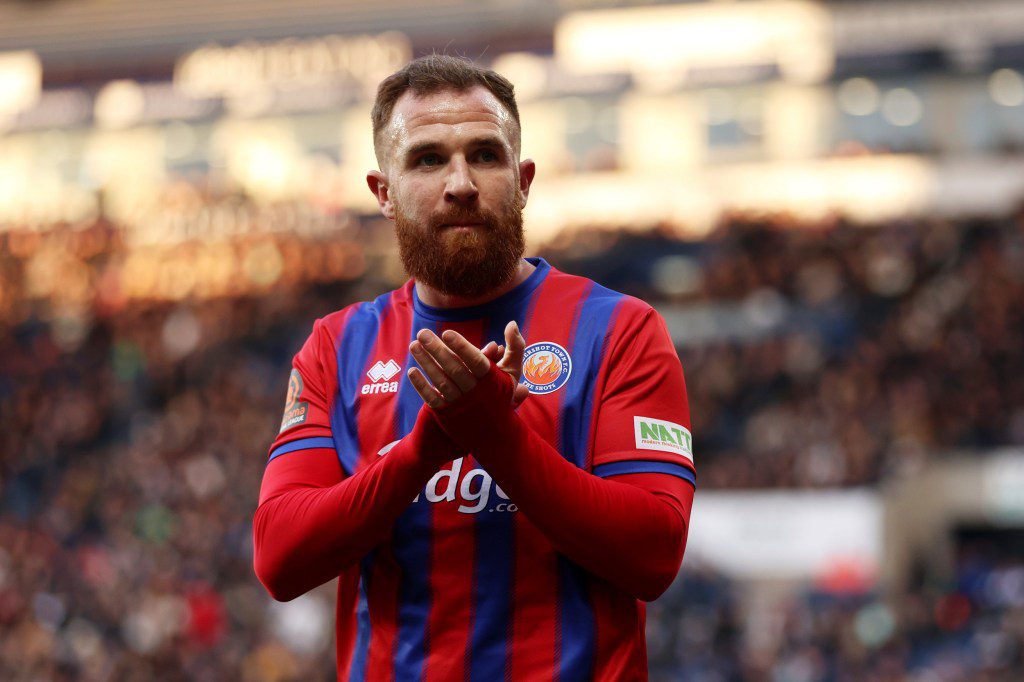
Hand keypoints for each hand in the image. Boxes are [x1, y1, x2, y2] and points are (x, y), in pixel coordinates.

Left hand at [407, 321, 529, 408]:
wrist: (495, 434)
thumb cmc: (501, 395)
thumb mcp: (513, 372)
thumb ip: (515, 347)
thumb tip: (511, 323)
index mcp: (492, 380)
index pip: (476, 361)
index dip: (462, 347)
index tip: (447, 333)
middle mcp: (476, 393)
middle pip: (455, 369)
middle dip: (437, 350)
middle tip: (422, 333)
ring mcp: (460, 405)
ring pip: (441, 381)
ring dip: (426, 363)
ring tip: (414, 345)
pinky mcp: (448, 415)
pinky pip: (433, 398)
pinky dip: (421, 386)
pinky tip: (412, 371)